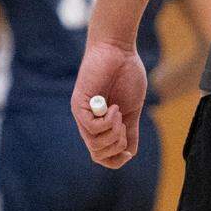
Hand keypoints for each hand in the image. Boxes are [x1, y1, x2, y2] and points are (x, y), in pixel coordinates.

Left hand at [71, 41, 147, 167]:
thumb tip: (130, 153)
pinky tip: (114, 108)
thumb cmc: (126, 75)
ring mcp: (81, 114)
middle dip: (117, 146)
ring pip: (95, 145)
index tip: (129, 147)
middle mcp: (87, 123)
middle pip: (98, 155)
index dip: (117, 159)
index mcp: (99, 126)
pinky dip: (109, 122)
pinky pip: (92, 128)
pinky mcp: (79, 104)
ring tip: (119, 114)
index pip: (101, 156)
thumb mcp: (132, 110)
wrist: (118, 51)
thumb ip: (130, 130)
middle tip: (124, 125)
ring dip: (114, 134)